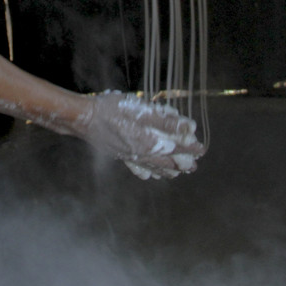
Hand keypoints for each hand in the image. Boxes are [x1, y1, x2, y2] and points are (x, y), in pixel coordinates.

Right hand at [77, 91, 204, 178]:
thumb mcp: (142, 112)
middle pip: (167, 162)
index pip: (176, 148)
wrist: (83, 119)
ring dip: (167, 170)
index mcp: (149, 143)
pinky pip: (137, 168)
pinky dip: (146, 172)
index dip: (190, 147)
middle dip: (182, 164)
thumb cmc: (112, 111)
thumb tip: (189, 128)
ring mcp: (129, 156)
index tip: (202, 149)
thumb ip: (167, 122)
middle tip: (193, 166)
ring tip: (176, 174)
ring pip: (153, 168)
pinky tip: (148, 175)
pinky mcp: (119, 156)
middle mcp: (141, 154)